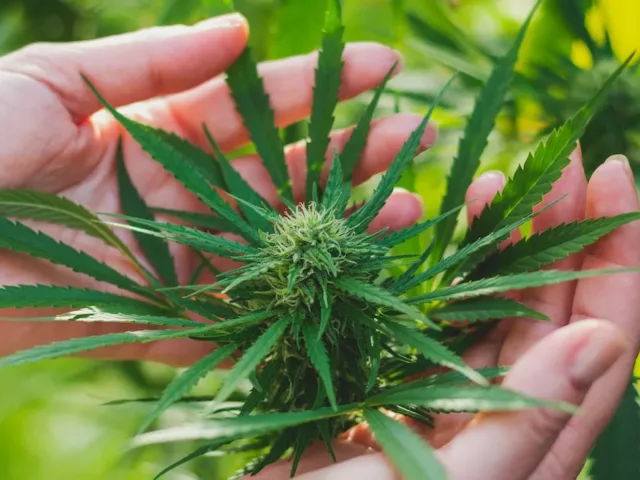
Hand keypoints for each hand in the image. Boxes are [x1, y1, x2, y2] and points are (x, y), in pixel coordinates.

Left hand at [0, 13, 433, 364]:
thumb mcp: (57, 77)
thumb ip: (153, 58)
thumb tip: (243, 27)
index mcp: (158, 131)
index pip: (258, 105)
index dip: (321, 85)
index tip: (383, 66)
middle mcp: (181, 195)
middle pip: (282, 173)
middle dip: (351, 156)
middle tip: (417, 141)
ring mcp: (178, 258)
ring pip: (275, 243)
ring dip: (340, 229)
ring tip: (406, 213)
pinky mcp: (159, 319)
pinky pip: (233, 313)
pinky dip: (288, 302)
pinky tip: (346, 287)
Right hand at [251, 151, 639, 479]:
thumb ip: (523, 429)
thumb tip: (604, 340)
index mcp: (531, 441)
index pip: (603, 337)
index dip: (615, 255)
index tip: (606, 173)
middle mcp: (500, 410)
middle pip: (553, 308)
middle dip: (559, 228)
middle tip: (552, 160)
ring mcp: (449, 389)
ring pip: (497, 303)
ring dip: (505, 240)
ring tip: (494, 182)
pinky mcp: (401, 377)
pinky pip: (441, 313)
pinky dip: (446, 268)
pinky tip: (443, 231)